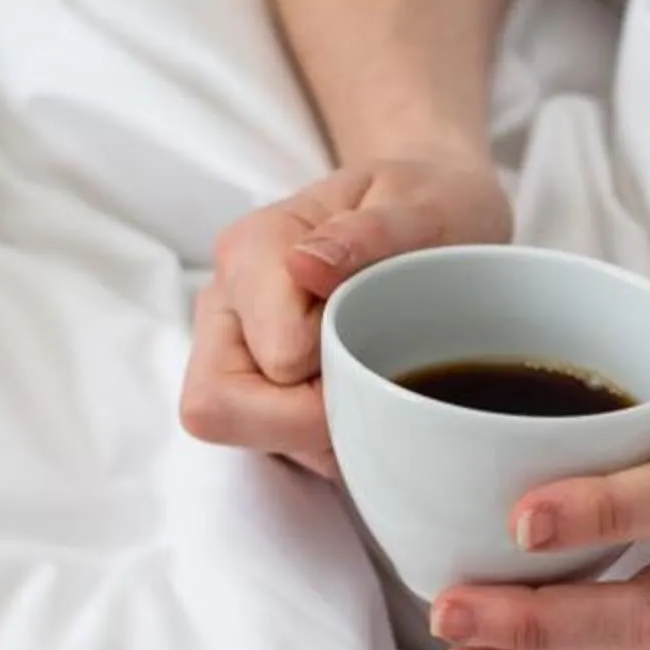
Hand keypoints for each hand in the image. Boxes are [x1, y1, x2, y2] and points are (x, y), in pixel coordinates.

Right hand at [180, 156, 512, 475]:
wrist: (430, 216)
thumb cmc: (426, 209)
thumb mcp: (421, 204)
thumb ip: (371, 232)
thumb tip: (305, 263)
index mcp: (253, 250)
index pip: (278, 358)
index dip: (341, 368)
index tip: (386, 337)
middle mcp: (226, 303)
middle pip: (219, 407)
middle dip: (307, 417)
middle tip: (373, 378)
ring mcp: (233, 349)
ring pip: (247, 434)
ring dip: (322, 429)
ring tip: (375, 377)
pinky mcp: (253, 386)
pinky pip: (275, 445)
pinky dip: (328, 437)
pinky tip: (365, 392)